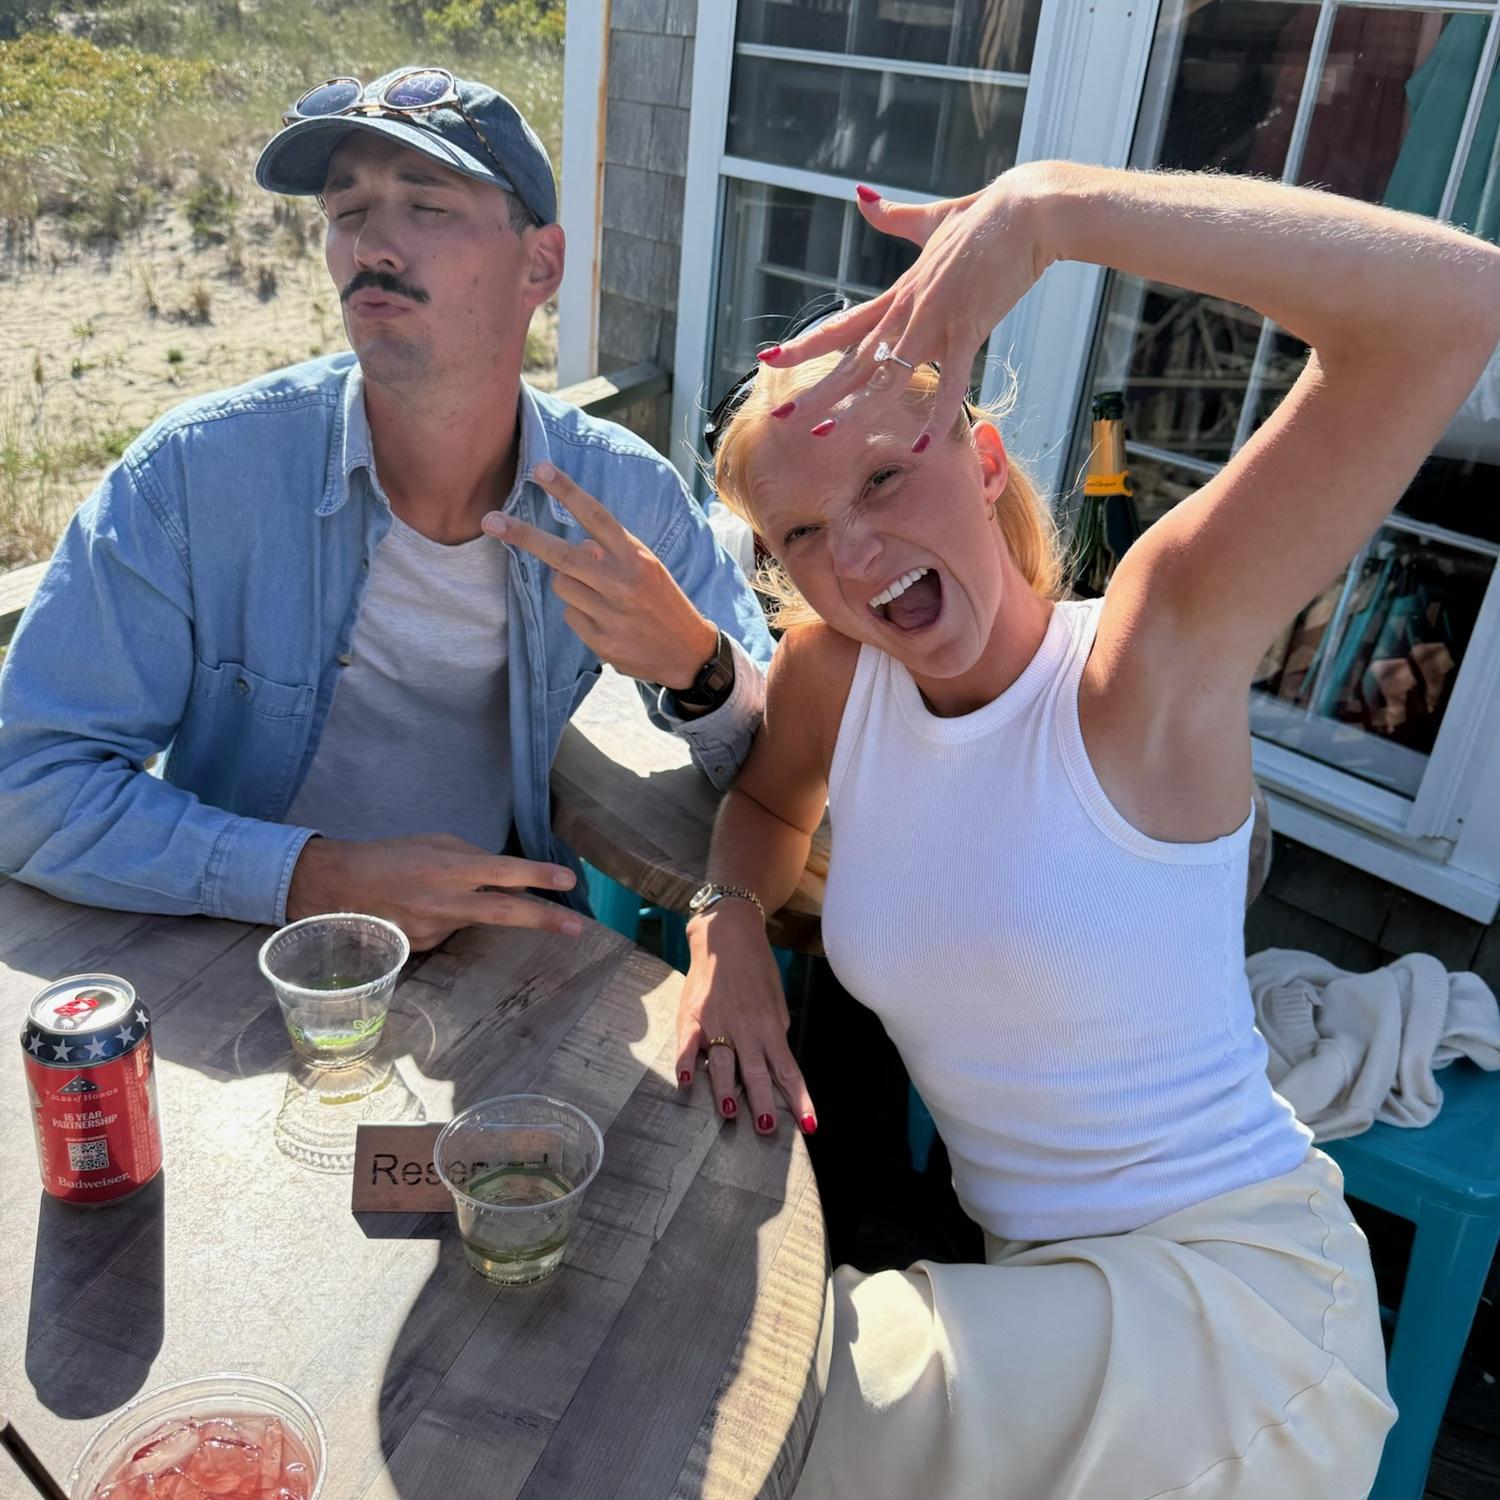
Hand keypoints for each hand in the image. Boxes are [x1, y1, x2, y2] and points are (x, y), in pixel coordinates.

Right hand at [287, 833, 581, 951]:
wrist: (336, 888)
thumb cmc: (388, 857)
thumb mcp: (432, 842)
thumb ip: (470, 857)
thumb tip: (501, 873)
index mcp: (448, 867)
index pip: (502, 871)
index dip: (537, 875)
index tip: (568, 880)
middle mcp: (445, 901)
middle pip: (504, 912)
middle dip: (544, 919)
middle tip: (577, 928)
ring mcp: (435, 929)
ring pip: (474, 920)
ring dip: (471, 909)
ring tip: (430, 893)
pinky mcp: (424, 948)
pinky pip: (450, 931)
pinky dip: (446, 919)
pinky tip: (419, 910)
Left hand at [482, 462, 717, 689]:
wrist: (688, 653)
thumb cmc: (662, 602)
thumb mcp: (647, 569)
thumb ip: (613, 553)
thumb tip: (578, 546)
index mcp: (636, 557)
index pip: (596, 516)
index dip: (566, 491)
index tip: (539, 470)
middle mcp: (622, 582)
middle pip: (561, 554)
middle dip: (523, 535)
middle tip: (490, 521)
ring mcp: (610, 613)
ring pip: (561, 585)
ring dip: (569, 585)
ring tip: (598, 597)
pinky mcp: (601, 641)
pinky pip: (570, 617)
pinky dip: (580, 616)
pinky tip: (605, 623)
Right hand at [674, 905, 816, 1136]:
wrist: (727, 934)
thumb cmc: (756, 967)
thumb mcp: (776, 999)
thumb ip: (776, 1030)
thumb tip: (776, 1057)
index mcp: (770, 1027)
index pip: (788, 1071)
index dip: (799, 1100)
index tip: (809, 1126)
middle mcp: (746, 1029)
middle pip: (757, 1072)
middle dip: (763, 1102)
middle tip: (767, 1128)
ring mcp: (717, 1022)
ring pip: (723, 1062)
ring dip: (726, 1089)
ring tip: (730, 1114)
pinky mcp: (692, 1015)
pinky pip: (688, 1043)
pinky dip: (686, 1063)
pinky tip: (685, 1082)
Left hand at [759, 168, 1051, 450]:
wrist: (1028, 210)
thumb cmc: (985, 216)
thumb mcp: (931, 219)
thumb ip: (895, 219)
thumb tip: (861, 197)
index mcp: (899, 294)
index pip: (841, 327)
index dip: (804, 345)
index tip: (769, 360)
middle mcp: (907, 311)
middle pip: (852, 361)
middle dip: (814, 390)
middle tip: (778, 415)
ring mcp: (935, 322)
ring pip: (886, 376)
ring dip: (854, 409)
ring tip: (823, 436)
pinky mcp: (969, 329)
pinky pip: (950, 382)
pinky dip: (937, 414)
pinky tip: (922, 444)